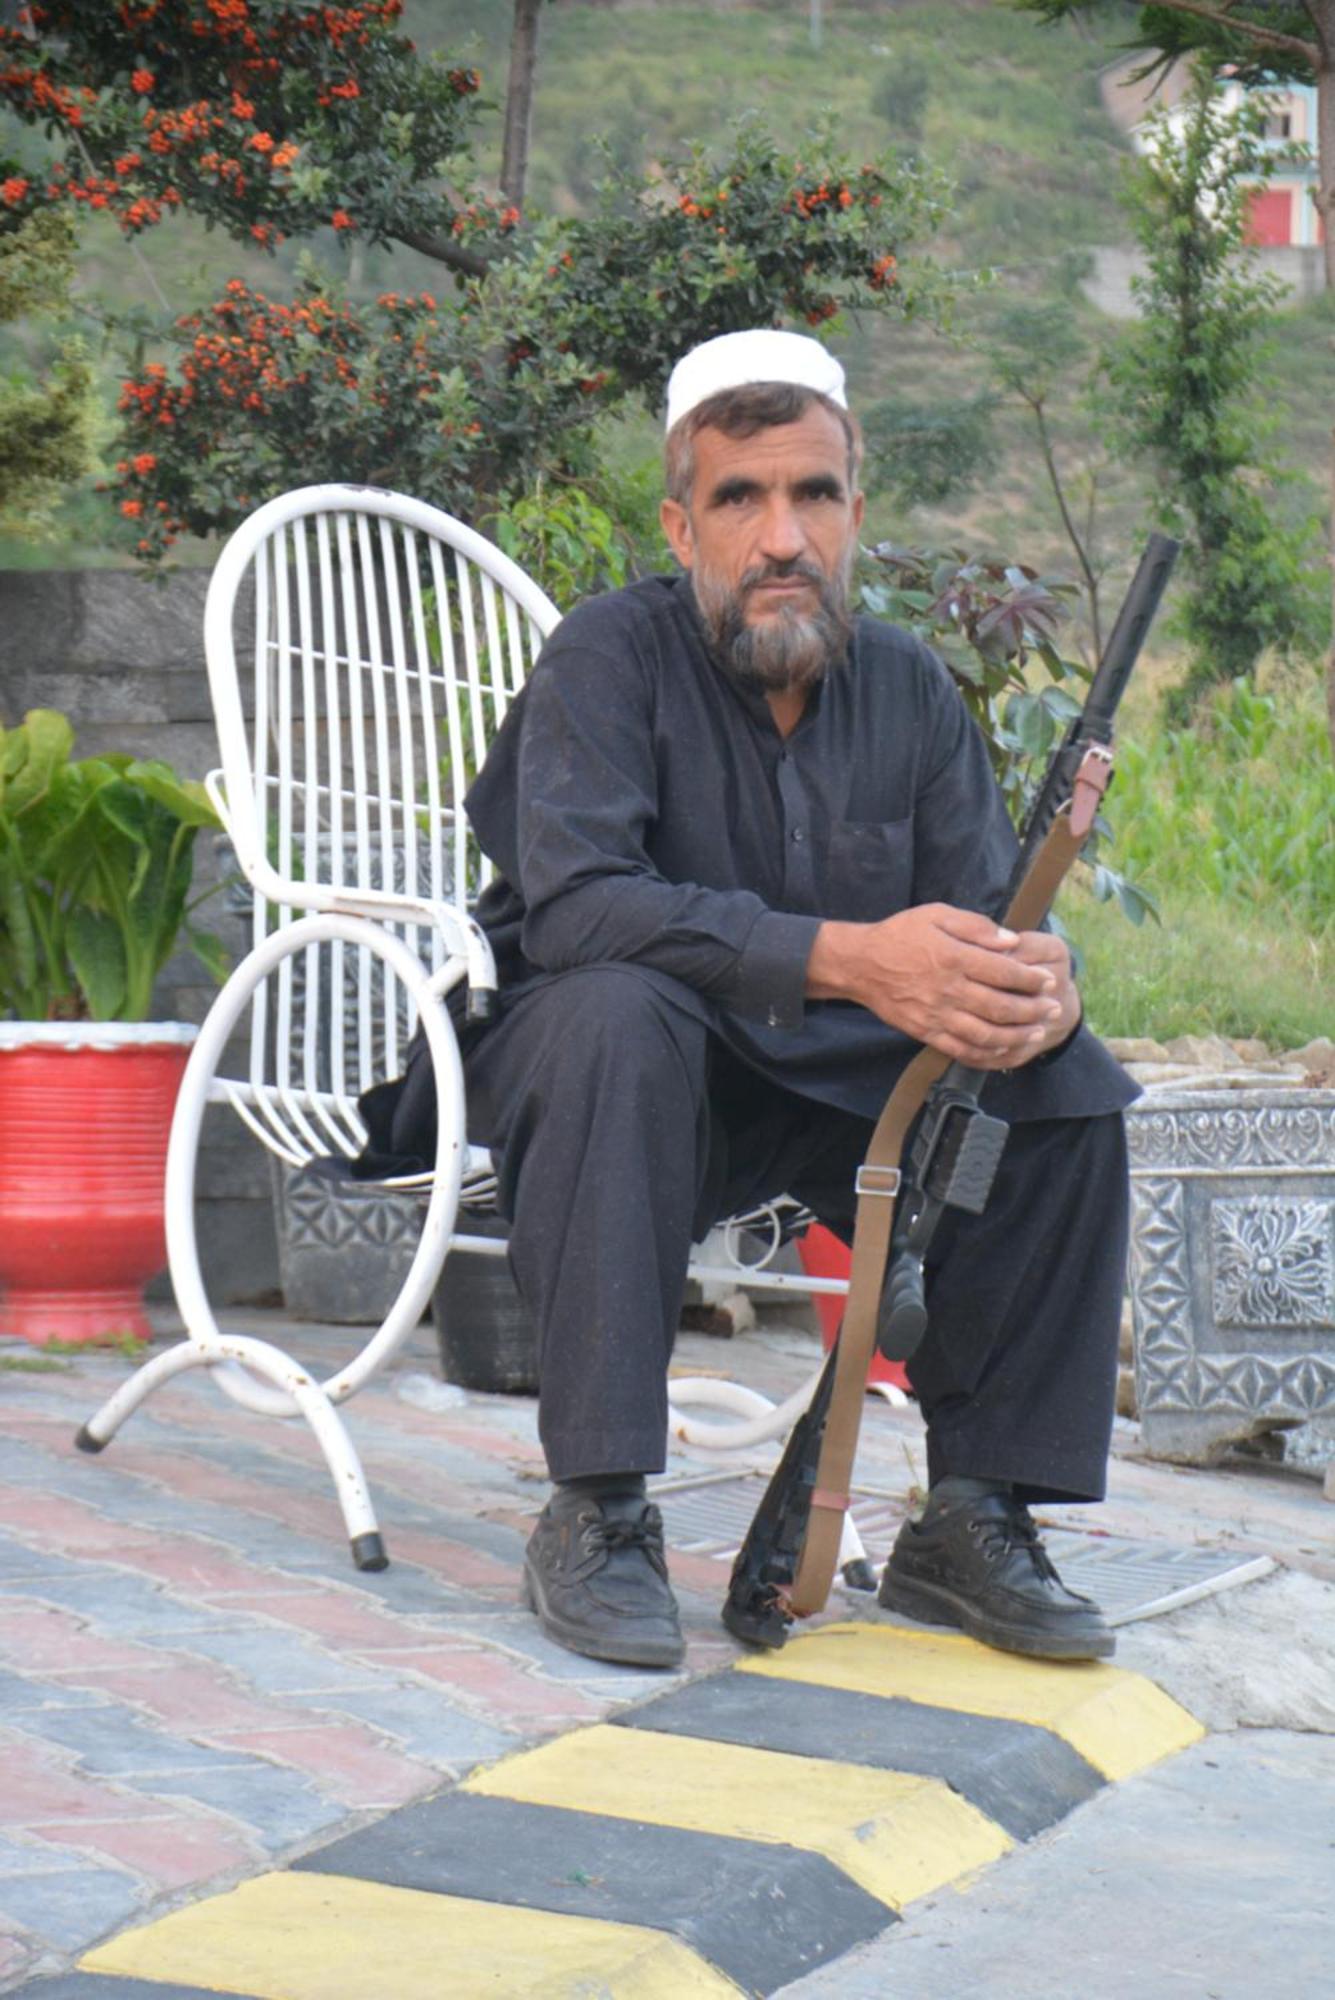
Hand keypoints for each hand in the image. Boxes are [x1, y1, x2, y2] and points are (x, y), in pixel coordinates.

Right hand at [806, 904, 1075, 1070]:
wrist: (860, 964)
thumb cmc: (900, 935)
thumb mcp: (936, 914)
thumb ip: (975, 926)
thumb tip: (1010, 941)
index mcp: (954, 957)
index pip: (1004, 972)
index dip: (1031, 980)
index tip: (1048, 982)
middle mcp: (949, 989)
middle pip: (1002, 1006)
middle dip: (1034, 1010)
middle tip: (1054, 1008)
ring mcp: (938, 1015)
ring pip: (987, 1033)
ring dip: (1018, 1035)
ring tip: (1037, 1032)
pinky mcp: (927, 1032)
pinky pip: (963, 1050)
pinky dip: (988, 1054)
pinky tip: (1005, 1050)